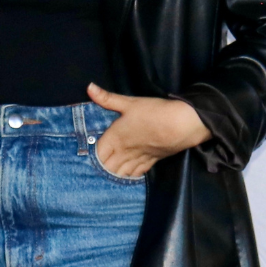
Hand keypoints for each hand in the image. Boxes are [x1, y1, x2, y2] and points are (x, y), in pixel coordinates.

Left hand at [87, 82, 209, 179]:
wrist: (182, 125)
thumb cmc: (154, 112)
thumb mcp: (129, 103)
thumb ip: (107, 98)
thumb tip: (89, 87)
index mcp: (115, 138)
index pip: (97, 154)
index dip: (90, 158)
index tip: (84, 159)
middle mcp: (124, 152)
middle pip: (107, 168)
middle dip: (101, 170)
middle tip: (94, 171)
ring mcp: (138, 158)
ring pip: (121, 174)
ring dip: (114, 176)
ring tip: (107, 178)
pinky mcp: (151, 162)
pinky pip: (137, 173)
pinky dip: (130, 177)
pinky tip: (126, 178)